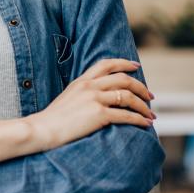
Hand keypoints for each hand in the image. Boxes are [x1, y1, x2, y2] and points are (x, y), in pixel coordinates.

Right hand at [25, 58, 154, 150]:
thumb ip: (82, 93)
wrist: (42, 129)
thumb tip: (98, 97)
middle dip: (141, 87)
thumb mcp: (68, 97)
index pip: (106, 64)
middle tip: (150, 96)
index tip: (136, 66)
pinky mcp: (98, 114)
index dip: (124, 63)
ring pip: (128, 96)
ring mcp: (94, 99)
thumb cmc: (53, 119)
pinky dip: (139, 119)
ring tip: (151, 114)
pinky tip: (146, 124)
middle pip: (123, 79)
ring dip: (143, 106)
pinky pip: (126, 115)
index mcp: (82, 80)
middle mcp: (89, 86)